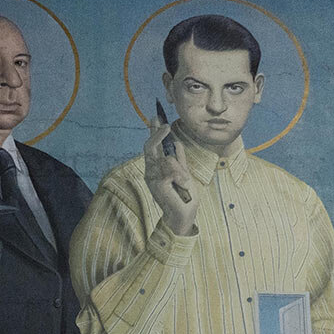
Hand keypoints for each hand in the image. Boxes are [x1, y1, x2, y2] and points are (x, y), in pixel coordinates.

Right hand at [143, 117, 198, 235]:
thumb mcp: (183, 173)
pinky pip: (169, 169)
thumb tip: (176, 141)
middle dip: (157, 134)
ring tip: (183, 182)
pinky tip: (181, 185)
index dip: (153, 130)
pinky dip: (179, 175)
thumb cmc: (183, 197)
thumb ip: (178, 159)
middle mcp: (150, 172)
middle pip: (149, 146)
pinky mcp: (157, 185)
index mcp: (156, 168)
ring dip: (178, 168)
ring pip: (165, 159)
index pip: (152, 146)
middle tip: (164, 126)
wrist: (183, 216)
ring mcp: (152, 178)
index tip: (155, 116)